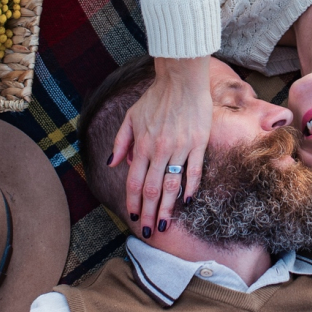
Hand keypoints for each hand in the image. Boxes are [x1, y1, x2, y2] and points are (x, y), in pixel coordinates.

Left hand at [109, 57, 211, 234]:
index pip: (134, 182)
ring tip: (164, 224)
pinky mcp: (198, 143)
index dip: (132, 202)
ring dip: (166, 207)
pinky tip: (187, 201)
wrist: (182, 80)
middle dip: (147, 213)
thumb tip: (113, 164)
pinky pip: (194, 171)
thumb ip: (121, 142)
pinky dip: (191, 188)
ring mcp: (180, 148)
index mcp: (142, 145)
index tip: (132, 217)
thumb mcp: (131, 117)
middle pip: (151, 189)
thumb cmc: (156, 97)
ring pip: (172, 185)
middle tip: (147, 231)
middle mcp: (159, 150)